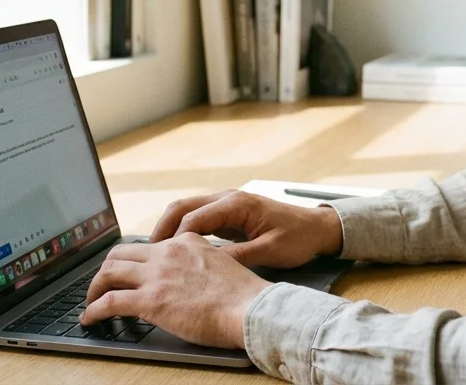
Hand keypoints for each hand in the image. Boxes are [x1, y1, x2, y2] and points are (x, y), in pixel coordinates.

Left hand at [81, 235, 269, 347]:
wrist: (249, 308)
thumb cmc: (242, 296)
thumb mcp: (221, 264)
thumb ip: (199, 263)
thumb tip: (188, 278)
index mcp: (186, 242)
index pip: (147, 246)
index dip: (132, 261)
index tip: (128, 274)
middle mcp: (167, 253)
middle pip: (120, 253)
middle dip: (106, 270)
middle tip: (102, 286)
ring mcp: (157, 275)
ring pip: (108, 273)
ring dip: (94, 289)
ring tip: (91, 302)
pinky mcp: (150, 300)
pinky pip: (109, 302)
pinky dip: (93, 311)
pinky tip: (90, 319)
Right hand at [150, 189, 343, 268]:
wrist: (317, 227)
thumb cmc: (298, 238)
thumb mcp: (270, 251)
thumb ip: (238, 257)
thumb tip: (206, 267)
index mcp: (237, 203)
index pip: (193, 218)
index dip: (174, 240)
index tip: (160, 260)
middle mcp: (227, 198)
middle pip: (181, 207)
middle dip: (162, 230)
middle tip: (147, 256)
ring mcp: (225, 204)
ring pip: (185, 211)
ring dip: (169, 230)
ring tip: (155, 256)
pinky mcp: (227, 214)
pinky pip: (196, 219)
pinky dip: (182, 232)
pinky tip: (175, 253)